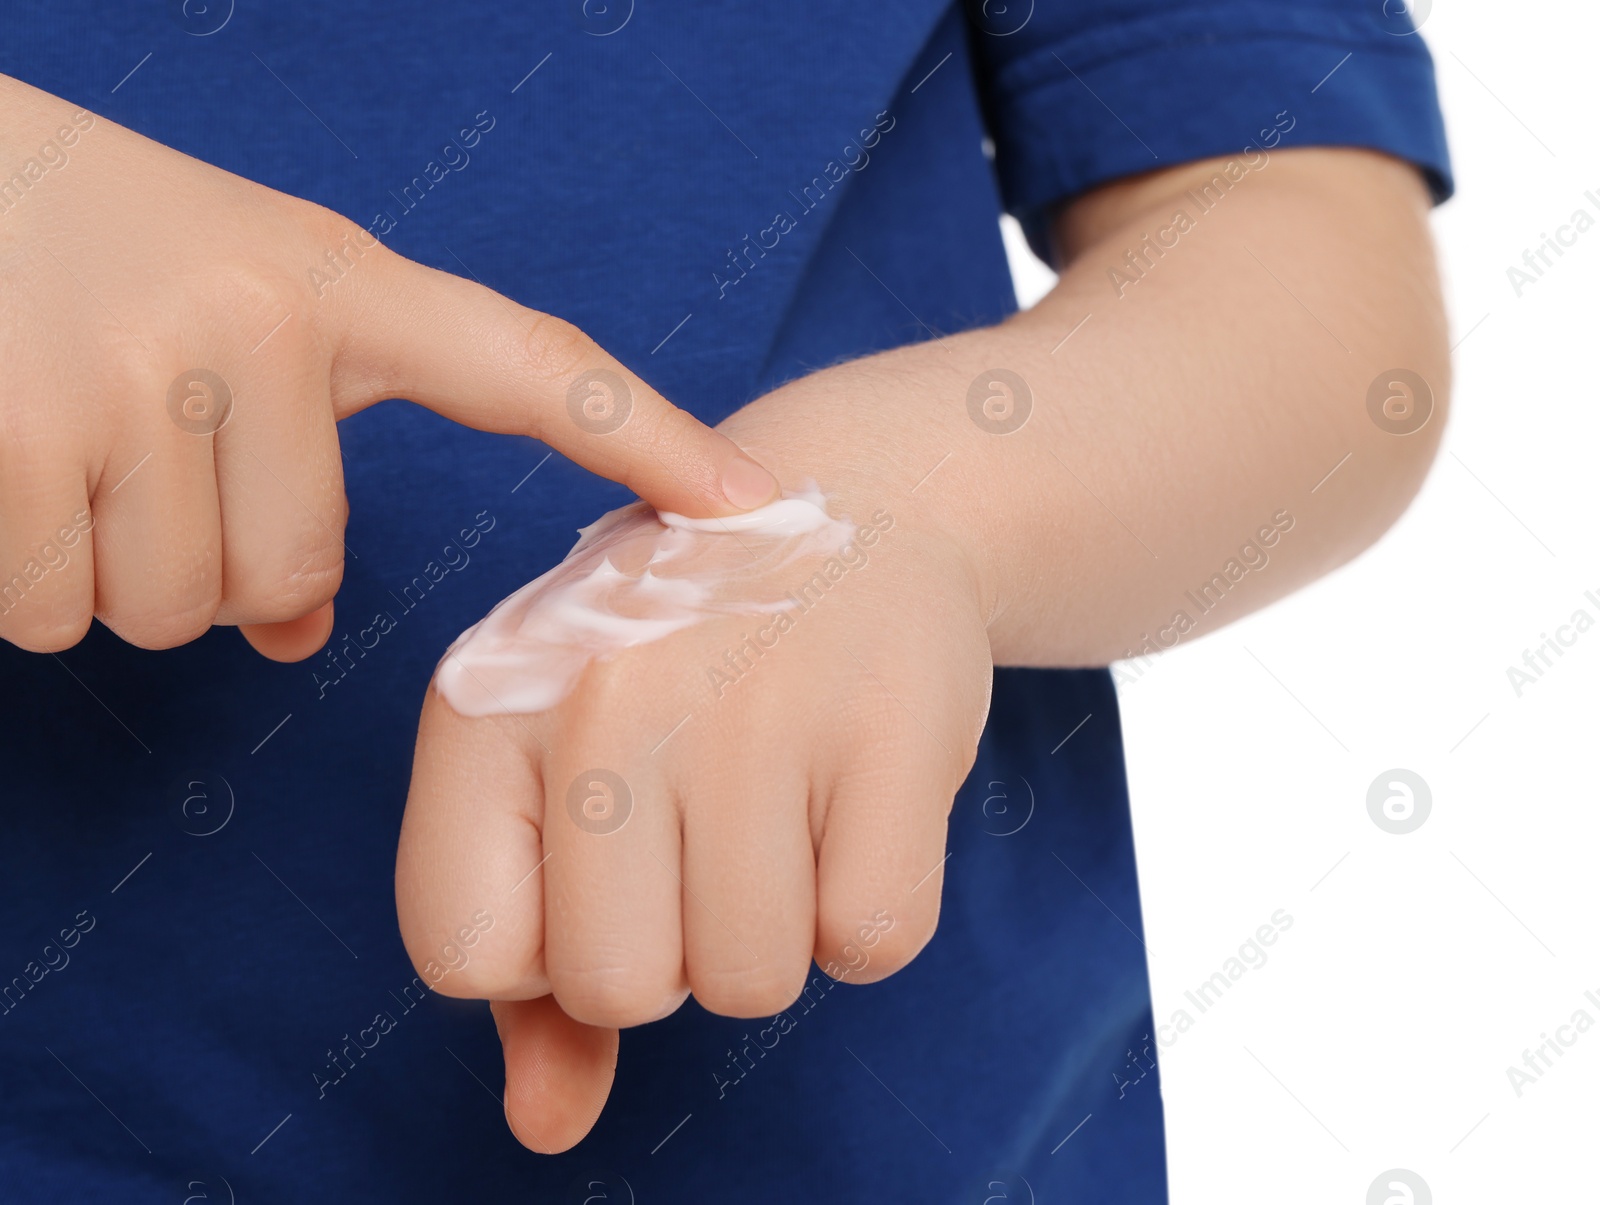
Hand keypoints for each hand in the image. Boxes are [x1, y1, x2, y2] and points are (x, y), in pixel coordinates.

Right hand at [0, 74, 776, 660]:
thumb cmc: (63, 249)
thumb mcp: (211, 313)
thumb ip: (288, 459)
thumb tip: (297, 630)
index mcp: (329, 279)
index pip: (524, 367)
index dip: (648, 439)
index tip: (753, 506)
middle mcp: (258, 320)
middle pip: (288, 578)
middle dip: (209, 567)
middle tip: (124, 451)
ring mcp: (137, 373)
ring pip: (171, 609)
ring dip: (105, 569)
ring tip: (51, 438)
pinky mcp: (15, 436)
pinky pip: (55, 609)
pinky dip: (14, 577)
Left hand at [395, 355, 993, 1150]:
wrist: (852, 507)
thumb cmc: (680, 666)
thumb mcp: (562, 772)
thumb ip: (530, 965)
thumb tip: (545, 1130)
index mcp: (486, 704)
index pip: (462, 953)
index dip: (544, 945)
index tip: (600, 859)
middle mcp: (602, 698)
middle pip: (617, 989)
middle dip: (674, 945)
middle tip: (707, 824)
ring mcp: (750, 708)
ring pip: (751, 982)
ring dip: (776, 928)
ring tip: (785, 799)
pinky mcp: (887, 726)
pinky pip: (870, 943)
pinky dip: (870, 904)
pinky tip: (854, 796)